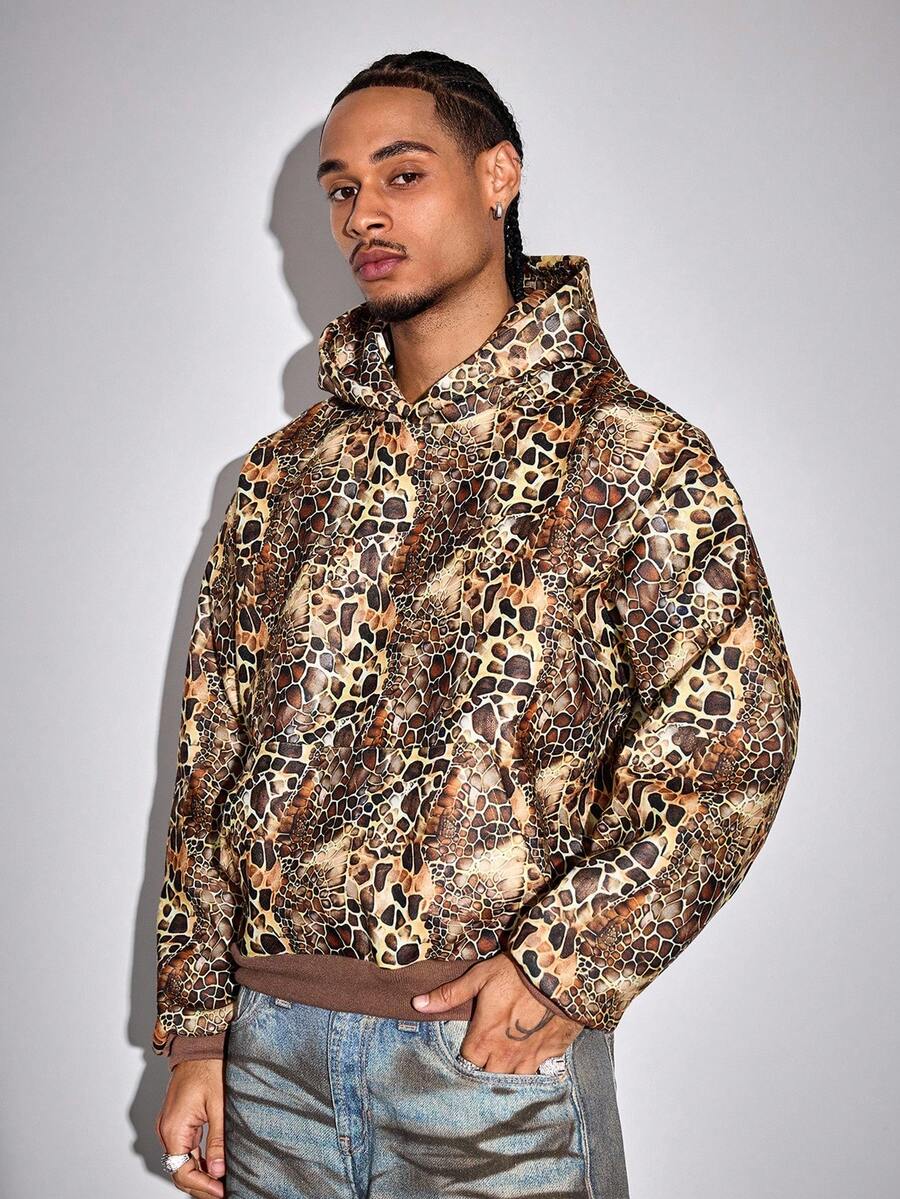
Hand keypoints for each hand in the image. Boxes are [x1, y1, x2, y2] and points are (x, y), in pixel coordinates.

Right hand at [155, 1058, 225, 1197]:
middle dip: (201, 1185)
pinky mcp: (178, 1121)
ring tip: (222, 1183)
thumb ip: (217, 1140)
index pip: (182, 1172)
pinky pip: (185, 1148)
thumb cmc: (209, 1067)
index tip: (222, 1191)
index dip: (202, 1186)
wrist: (200, 1044)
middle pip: (180, 1170)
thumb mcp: (219, 1105)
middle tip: (224, 1191)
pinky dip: (198, 1161)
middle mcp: (167, 1129)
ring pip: (182, 1161)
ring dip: (200, 1174)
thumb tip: (217, 1171)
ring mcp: (171, 1125)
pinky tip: (213, 1166)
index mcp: (174, 1128)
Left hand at [411, 951, 583, 1073]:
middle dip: (487, 1068)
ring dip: (511, 1071)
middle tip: (489, 1053)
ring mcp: (531, 1057)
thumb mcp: (478, 978)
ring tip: (510, 1057)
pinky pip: (541, 1070)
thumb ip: (448, 995)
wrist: (559, 973)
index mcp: (485, 1038)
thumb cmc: (515, 973)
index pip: (468, 1064)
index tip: (470, 1047)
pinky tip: (534, 1053)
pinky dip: (535, 1064)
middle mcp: (506, 1055)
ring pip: (516, 1079)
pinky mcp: (553, 1053)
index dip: (468, 1056)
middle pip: (490, 1077)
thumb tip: (417, 1005)